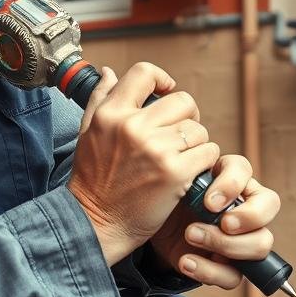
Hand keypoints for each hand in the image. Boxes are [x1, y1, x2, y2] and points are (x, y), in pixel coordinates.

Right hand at [67, 63, 219, 265]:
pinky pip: (207, 152)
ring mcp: (155, 149)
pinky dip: (204, 162)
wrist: (96, 224)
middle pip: (182, 101)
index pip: (145, 73)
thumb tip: (110, 72)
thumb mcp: (87, 133)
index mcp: (111, 114)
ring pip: (198, 129)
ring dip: (196, 143)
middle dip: (186, 117)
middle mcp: (133, 126)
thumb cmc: (92, 180)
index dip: (162, 79)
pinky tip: (190, 172)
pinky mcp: (174, 173)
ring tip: (182, 158)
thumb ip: (99, 99)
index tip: (165, 92)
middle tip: (180, 134)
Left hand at [148, 154, 281, 288]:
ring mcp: (240, 237)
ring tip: (191, 236)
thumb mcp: (173, 182)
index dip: (232, 185)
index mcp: (227, 177)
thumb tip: (201, 166)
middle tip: (223, 223)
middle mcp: (242, 204)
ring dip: (226, 244)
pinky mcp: (228, 265)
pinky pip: (234, 276)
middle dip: (248, 217)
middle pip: (269, 205)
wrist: (147, 231)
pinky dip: (209, 271)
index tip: (209, 202)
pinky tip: (186, 262)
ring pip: (261, 244)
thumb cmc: (165, 200)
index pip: (244, 169)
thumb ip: (190, 173)